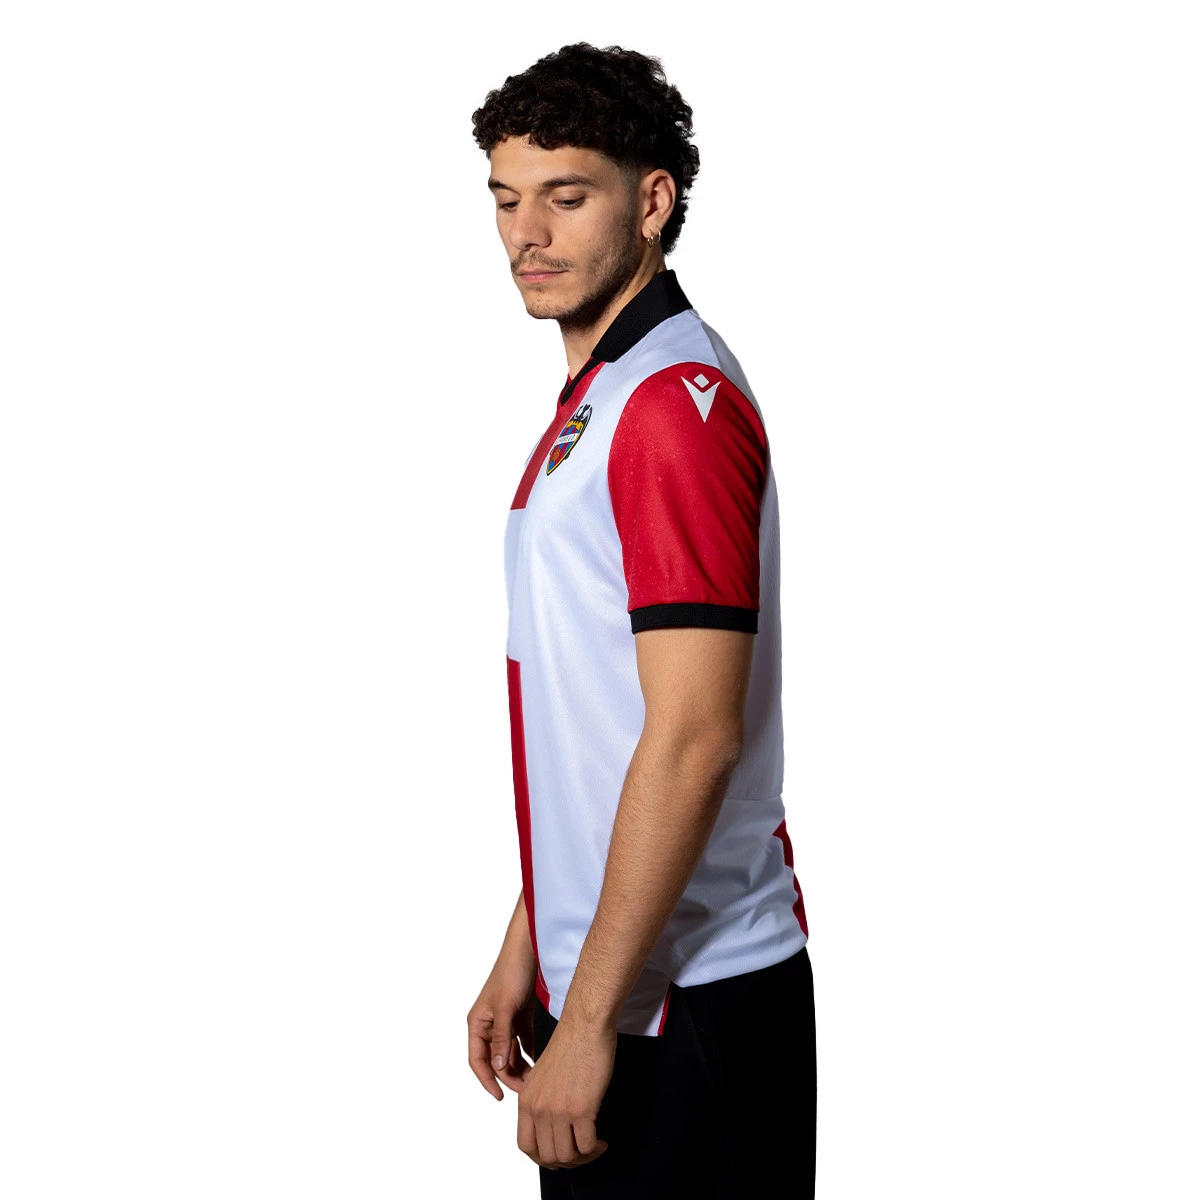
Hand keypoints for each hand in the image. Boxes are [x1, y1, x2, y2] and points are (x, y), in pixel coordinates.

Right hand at [467, 968, 535, 1100]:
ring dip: (520, 1067)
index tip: (500, 1097)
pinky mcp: (520, 1016)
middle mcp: (489, 1024)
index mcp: (478, 1023)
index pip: (477, 1060)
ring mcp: (505, 1021)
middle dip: (508, 1076)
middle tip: (525, 1089)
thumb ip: (501, 1037)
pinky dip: (530, 1053)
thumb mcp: (505, 1007)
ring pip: (510, 1053)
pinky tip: (540, 1063)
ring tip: (534, 1080)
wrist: (528, 950)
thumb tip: (498, 1066)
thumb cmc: (510, 972)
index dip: (487, 1080)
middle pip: (496, 1059)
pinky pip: (523, 1041)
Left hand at [517, 1016, 615, 1168]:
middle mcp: (538, 1107)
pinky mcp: (581, 1108)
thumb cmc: (570, 1044)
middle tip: (581, 1152)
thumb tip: (551, 1127)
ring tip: (594, 1146)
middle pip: (547, 1156)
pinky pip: (586, 1146)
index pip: (526, 1146)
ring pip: (567, 1156)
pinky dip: (595, 1149)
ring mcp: (558, 1110)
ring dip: (582, 1157)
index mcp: (526, 1099)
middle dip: (567, 1161)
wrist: (585, 1025)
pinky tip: (601, 1140)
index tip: (558, 1155)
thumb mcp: (543, 1076)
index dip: (543, 1157)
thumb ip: (542, 1101)